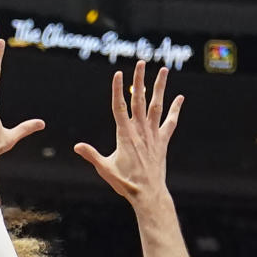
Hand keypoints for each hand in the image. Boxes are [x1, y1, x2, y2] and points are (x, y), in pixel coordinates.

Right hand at [73, 60, 183, 203]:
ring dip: (160, 87)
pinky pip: (170, 122)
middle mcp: (140, 131)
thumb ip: (92, 155)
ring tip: (163, 70)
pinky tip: (180, 97)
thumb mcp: (105, 169)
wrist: (148, 194)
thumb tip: (77, 147)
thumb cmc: (125, 183)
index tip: (118, 74)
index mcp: (124, 135)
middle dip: (139, 80)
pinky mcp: (162, 141)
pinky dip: (175, 109)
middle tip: (141, 63)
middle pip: (139, 100)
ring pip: (157, 105)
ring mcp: (153, 135)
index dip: (118, 90)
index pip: (119, 107)